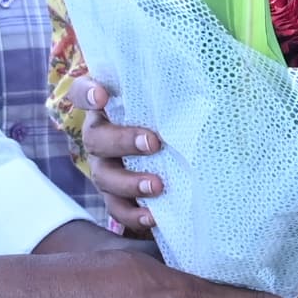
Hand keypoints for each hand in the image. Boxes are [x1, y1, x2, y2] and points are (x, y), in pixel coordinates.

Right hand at [65, 75, 161, 238]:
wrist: (173, 154)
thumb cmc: (170, 118)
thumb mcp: (170, 103)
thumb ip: (176, 94)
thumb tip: (213, 80)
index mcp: (107, 107)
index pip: (83, 92)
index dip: (87, 93)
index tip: (102, 96)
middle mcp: (99, 135)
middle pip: (96, 138)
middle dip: (123, 141)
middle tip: (153, 143)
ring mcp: (104, 167)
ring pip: (105, 176)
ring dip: (130, 182)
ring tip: (157, 185)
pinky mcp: (114, 196)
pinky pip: (117, 208)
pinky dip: (133, 214)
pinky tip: (153, 216)